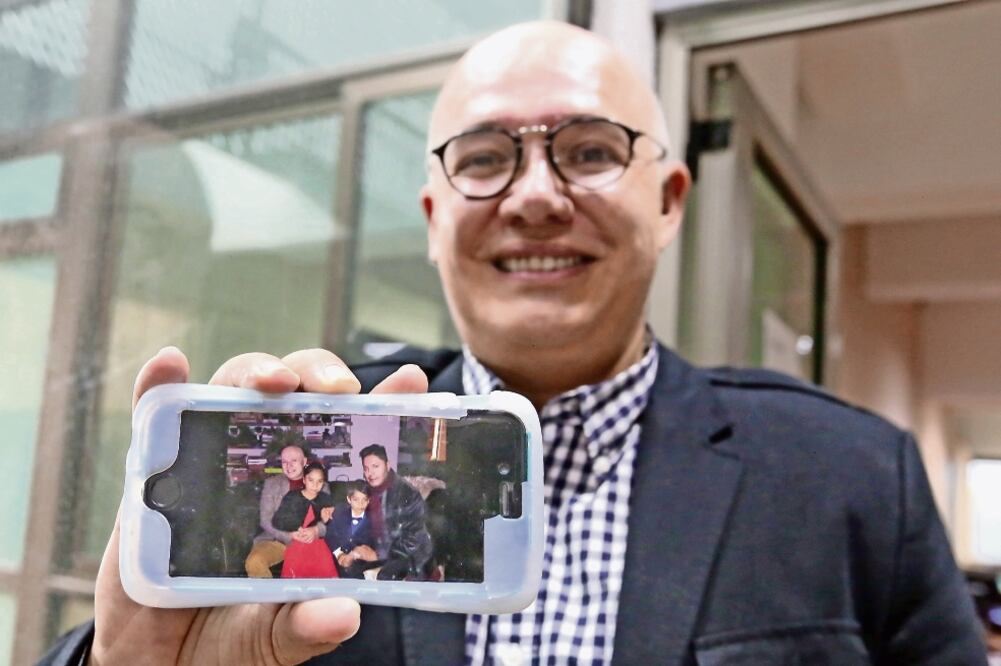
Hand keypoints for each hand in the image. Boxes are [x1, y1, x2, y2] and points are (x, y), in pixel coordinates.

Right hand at [91, 346, 427, 664]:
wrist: (158, 658)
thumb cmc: (231, 633)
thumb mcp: (276, 636)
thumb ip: (307, 625)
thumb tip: (344, 614)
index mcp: (309, 494)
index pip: (352, 437)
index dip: (383, 402)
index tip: (411, 382)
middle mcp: (265, 464)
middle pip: (298, 395)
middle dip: (321, 377)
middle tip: (338, 390)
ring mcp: (209, 457)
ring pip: (235, 390)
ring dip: (256, 371)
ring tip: (272, 382)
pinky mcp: (154, 466)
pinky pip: (154, 412)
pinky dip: (159, 383)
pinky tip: (169, 365)